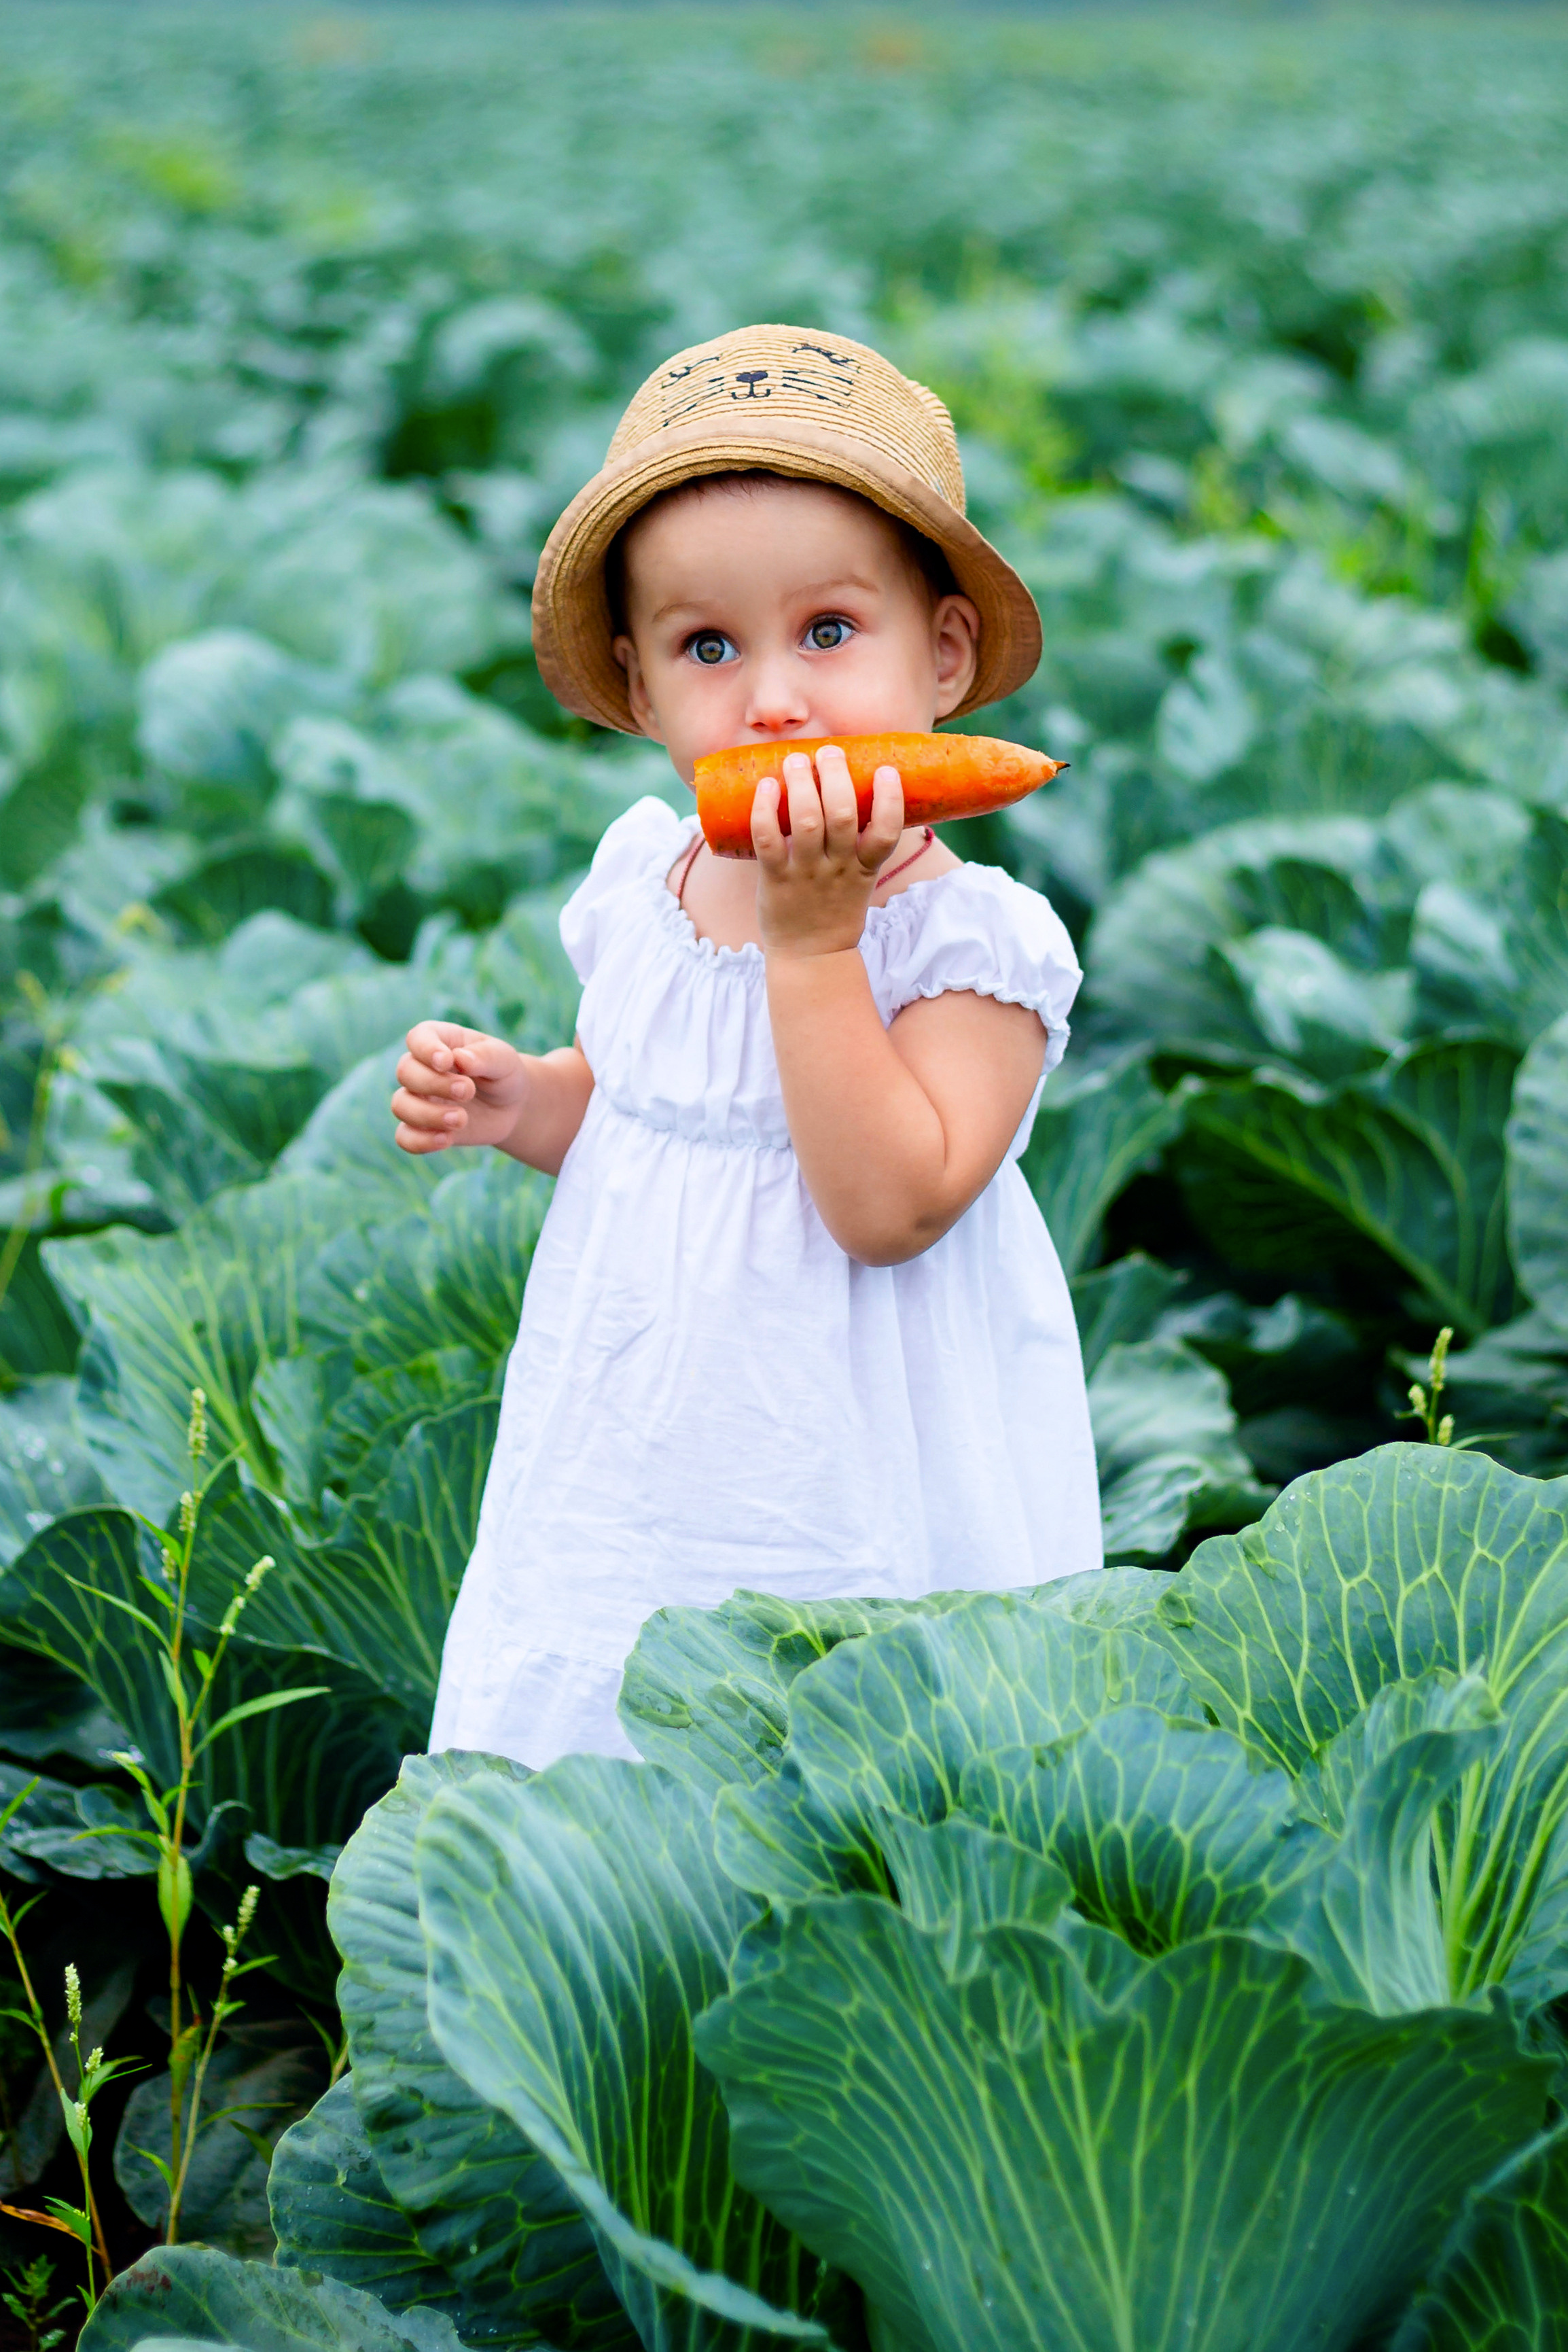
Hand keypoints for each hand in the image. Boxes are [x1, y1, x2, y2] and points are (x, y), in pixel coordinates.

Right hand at [392, 1021, 528, 1154]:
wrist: (511, 1107)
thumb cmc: (503, 1074)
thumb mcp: (504, 1060)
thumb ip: (485, 1056)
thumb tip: (460, 1059)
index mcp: (439, 1041)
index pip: (418, 1038)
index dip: (425, 1049)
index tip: (446, 1061)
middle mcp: (421, 1068)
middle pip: (405, 1072)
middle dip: (434, 1084)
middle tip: (468, 1091)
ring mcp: (418, 1099)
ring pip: (401, 1105)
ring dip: (427, 1115)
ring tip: (461, 1119)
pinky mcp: (423, 1127)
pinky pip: (405, 1137)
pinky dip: (420, 1141)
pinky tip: (446, 1139)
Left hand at [752, 745, 903, 961]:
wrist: (810, 957)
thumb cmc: (835, 908)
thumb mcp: (861, 879)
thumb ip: (861, 841)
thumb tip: (858, 788)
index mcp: (865, 868)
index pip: (887, 832)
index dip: (889, 799)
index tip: (886, 771)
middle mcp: (838, 868)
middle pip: (841, 816)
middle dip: (835, 777)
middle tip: (828, 752)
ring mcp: (805, 874)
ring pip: (806, 822)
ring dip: (800, 785)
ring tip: (796, 760)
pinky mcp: (775, 879)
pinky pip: (768, 840)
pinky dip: (764, 810)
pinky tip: (765, 787)